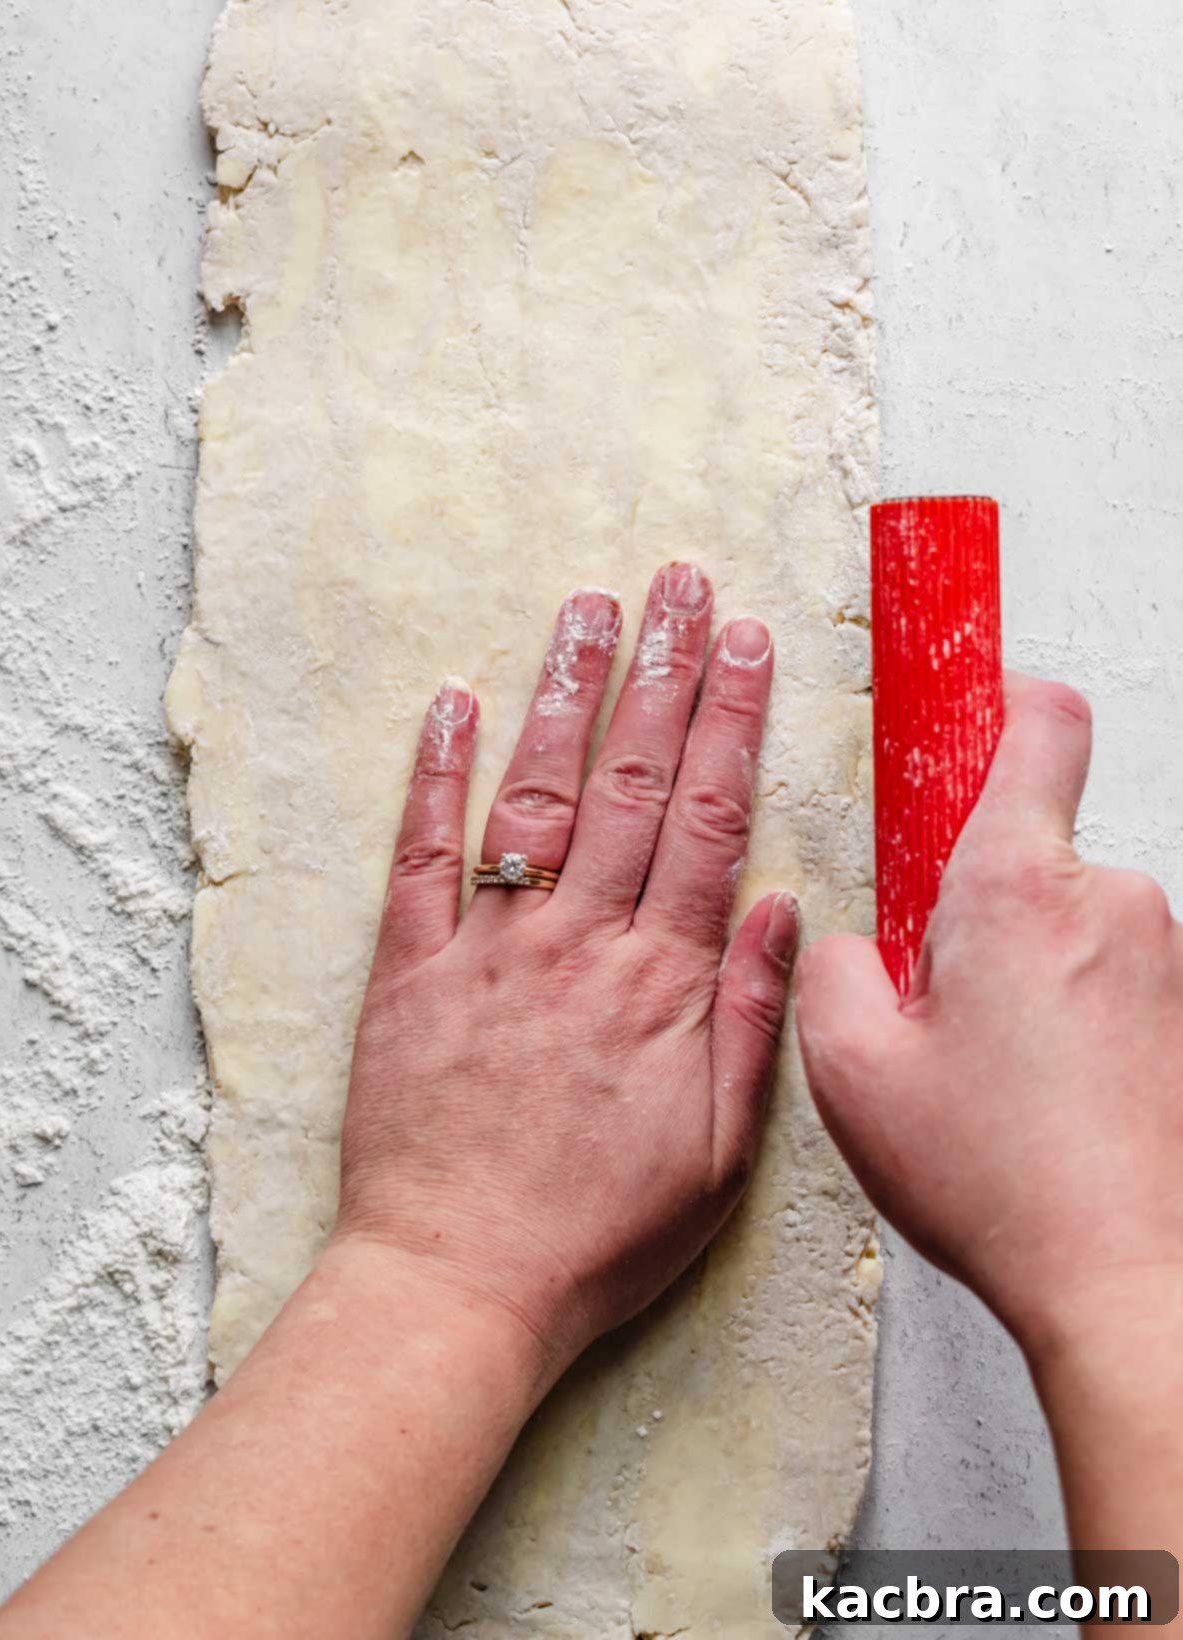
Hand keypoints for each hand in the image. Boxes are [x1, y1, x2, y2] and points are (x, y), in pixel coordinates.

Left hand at [336, 563, 797, 1372]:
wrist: (458, 1284)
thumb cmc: (598, 1233)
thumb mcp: (720, 1153)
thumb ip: (752, 1020)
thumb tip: (778, 902)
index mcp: (661, 982)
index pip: (706, 820)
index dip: (729, 722)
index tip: (745, 645)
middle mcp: (579, 943)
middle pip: (632, 782)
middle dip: (662, 672)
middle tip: (681, 585)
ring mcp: (489, 948)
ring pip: (538, 795)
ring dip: (566, 693)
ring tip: (590, 607)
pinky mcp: (409, 969)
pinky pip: (421, 854)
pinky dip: (434, 774)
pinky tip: (451, 702)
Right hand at [796, 671, 1182, 1365]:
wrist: (1135, 1285)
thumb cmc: (1004, 1183)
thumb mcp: (853, 1071)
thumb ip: (832, 971)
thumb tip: (851, 946)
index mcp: (1019, 889)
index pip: (1040, 723)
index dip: (1004, 694)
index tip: (975, 696)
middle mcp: (1113, 903)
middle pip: (1033, 848)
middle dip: (977, 903)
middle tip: (941, 999)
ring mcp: (1168, 961)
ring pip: (1073, 924)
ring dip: (1028, 970)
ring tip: (997, 1074)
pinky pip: (1115, 981)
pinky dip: (1074, 1017)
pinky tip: (1047, 1102)